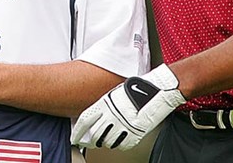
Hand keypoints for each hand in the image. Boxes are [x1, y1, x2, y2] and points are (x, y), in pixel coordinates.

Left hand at [71, 64, 185, 149]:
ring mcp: (124, 126)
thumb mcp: (115, 93)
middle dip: (90, 141)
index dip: (78, 132)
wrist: (158, 90)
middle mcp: (113, 116)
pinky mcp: (135, 134)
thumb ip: (105, 105)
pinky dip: (118, 144)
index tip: (74, 137)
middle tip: (89, 143)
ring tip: (105, 140)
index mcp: (106, 103)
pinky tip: (119, 139)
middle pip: (95, 135)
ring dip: (104, 142)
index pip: (85, 120)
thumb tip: (97, 117)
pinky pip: (121, 145)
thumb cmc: (138, 88)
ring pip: (108, 142)